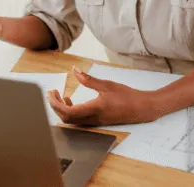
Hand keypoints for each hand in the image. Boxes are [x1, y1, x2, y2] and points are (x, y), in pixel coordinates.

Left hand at [47, 66, 162, 125]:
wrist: (141, 109)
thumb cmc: (127, 96)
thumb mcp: (107, 84)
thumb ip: (88, 79)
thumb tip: (74, 70)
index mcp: (94, 109)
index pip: (68, 112)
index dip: (55, 104)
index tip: (51, 93)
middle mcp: (93, 118)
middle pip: (66, 118)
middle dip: (55, 106)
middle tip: (52, 93)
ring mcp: (94, 122)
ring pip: (71, 121)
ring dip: (62, 109)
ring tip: (61, 96)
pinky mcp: (96, 122)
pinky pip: (78, 120)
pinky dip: (70, 111)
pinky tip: (71, 101)